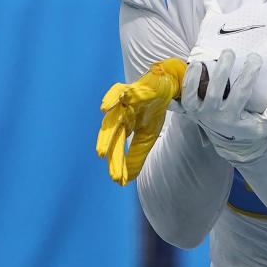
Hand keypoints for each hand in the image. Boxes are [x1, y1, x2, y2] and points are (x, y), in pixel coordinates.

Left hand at [96, 57, 186, 184]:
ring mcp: (125, 103)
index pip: (118, 147)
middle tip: (104, 162)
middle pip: (111, 133)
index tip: (118, 180)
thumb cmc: (153, 111)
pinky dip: (112, 100)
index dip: (118, 163)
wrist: (165, 86)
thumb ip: (137, 155)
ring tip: (101, 150)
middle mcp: (120, 116)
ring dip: (106, 132)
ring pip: (112, 117)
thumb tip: (128, 179)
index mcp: (124, 128)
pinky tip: (105, 108)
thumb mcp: (148, 137)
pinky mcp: (133, 89)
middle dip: (107, 147)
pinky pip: (120, 93)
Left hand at [181, 49, 266, 162]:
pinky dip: (180, 85)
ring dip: (195, 77)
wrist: (229, 141)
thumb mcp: (265, 125)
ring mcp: (198, 113)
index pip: (241, 93)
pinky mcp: (187, 110)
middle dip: (222, 69)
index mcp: (233, 118)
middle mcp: (213, 116)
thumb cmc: (248, 125)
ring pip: (192, 95)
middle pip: (215, 91)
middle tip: (229, 52)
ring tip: (202, 61)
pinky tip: (190, 68)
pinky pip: (178, 99)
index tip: (256, 57)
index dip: (249, 73)